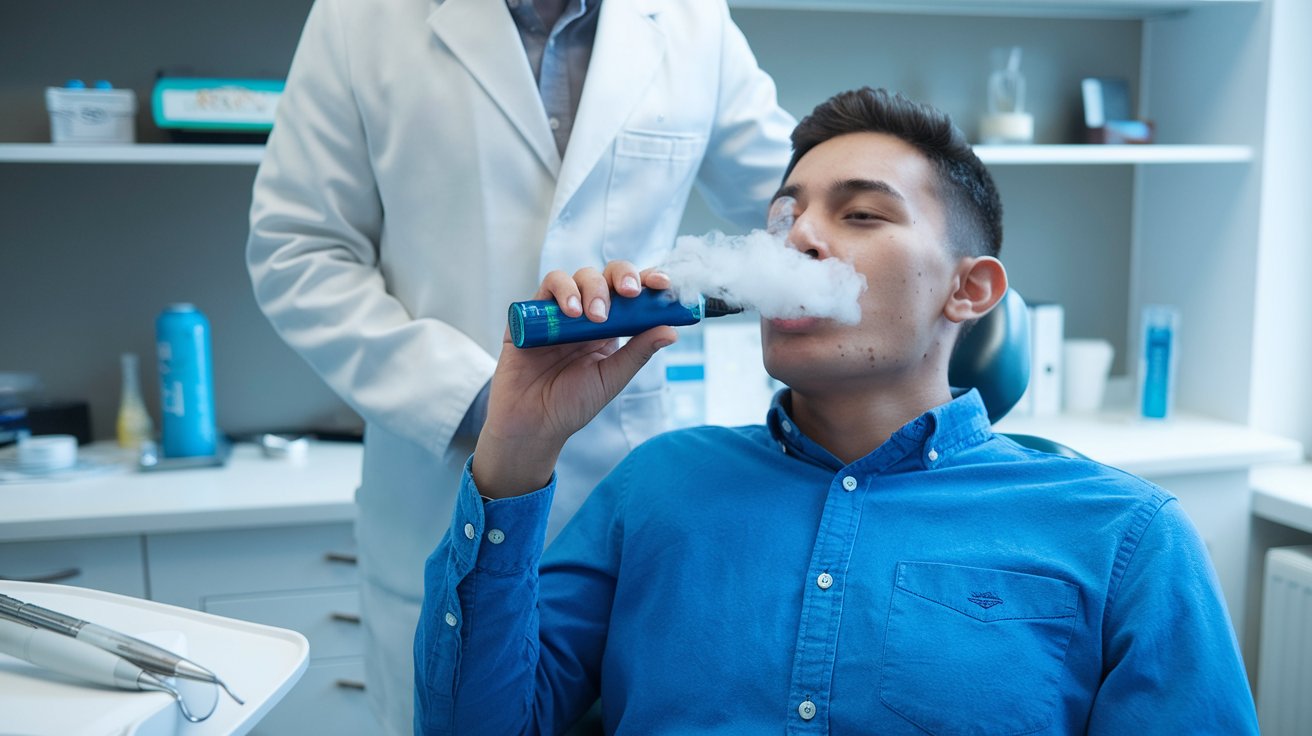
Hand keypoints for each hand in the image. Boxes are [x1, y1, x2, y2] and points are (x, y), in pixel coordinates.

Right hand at [471, 262, 675, 497]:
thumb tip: (672, 330)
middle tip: (628, 293)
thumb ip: (638, 352)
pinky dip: (563, 291)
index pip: (633, 294)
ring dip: (593, 288)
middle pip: (608, 275)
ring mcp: (560, 311)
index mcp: (611, 329)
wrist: (531, 422)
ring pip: (580, 275)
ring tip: (593, 316)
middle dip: (622, 277)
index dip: (648, 281)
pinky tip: (571, 313)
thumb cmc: (571, 404)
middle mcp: (587, 314)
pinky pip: (549, 285)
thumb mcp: (611, 379)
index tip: (662, 283)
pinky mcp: (533, 312)